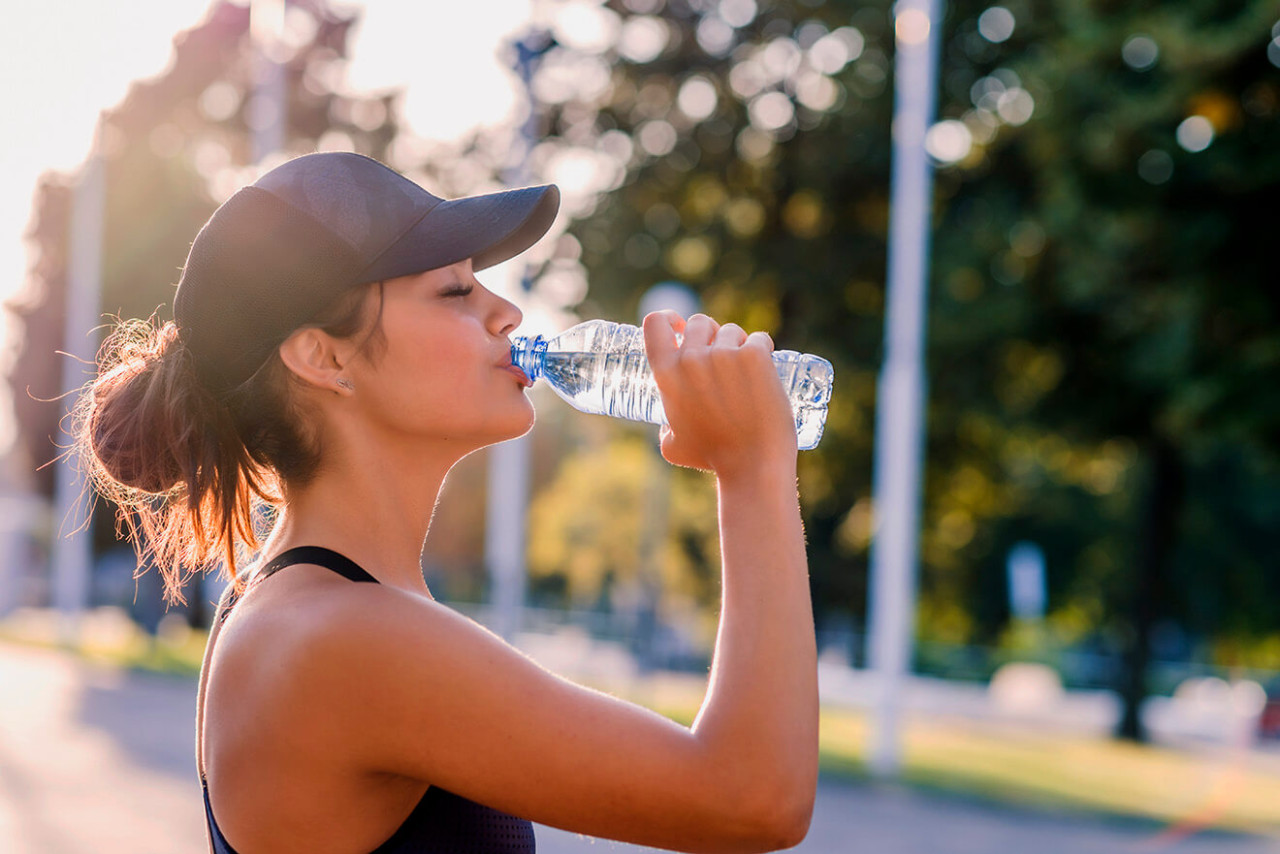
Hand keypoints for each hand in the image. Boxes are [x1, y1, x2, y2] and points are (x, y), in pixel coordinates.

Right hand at [642, 311, 797, 478]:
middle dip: (711, 336)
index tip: (680, 327)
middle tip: (724, 359)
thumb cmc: (713, 458)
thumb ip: (665, 428)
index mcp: (666, 374)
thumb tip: (668, 425)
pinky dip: (763, 349)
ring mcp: (724, 355)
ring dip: (739, 344)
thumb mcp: (673, 445)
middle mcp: (691, 358)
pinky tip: (766, 368)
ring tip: (747, 373)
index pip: (655, 323)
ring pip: (732, 330)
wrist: (753, 465)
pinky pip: (759, 338)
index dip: (668, 318)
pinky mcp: (755, 356)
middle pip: (699, 323)